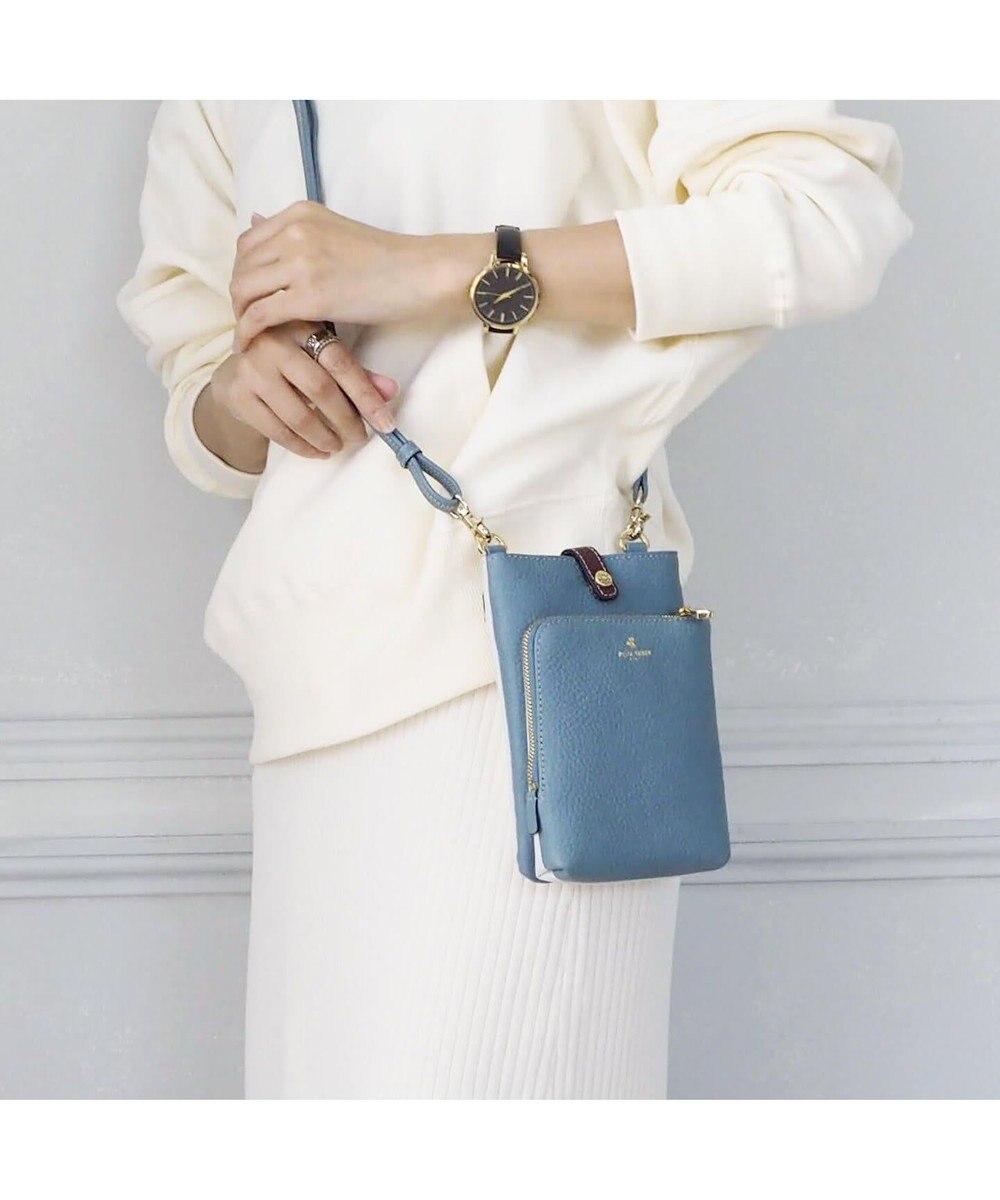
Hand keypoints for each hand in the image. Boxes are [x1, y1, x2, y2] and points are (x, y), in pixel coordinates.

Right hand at [205, 320, 398, 463]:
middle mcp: (273, 343)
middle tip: (360, 438)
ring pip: (298, 415)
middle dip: (346, 420)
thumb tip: (391, 392)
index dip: (366, 396)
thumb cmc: (291, 361)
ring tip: (338, 446)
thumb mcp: (321, 356)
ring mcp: (252, 368)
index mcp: (301, 326)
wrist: (237, 370)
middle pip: (320, 389)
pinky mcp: (238, 394)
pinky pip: (277, 430)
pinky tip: (318, 451)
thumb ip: (356, 373)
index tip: (386, 424)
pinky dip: (302, 447)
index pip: (340, 363)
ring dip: (325, 438)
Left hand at [230, 202, 440, 349]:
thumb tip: (256, 219)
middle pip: (242, 266)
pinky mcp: (309, 296)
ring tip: (250, 333)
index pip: (249, 242)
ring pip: (245, 290)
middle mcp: (294, 232)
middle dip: (240, 295)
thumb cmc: (387, 258)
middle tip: (248, 318)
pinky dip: (248, 331)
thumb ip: (298, 233)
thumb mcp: (336, 232)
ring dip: (241, 314)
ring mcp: (300, 263)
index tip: (252, 294)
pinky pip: (260, 315)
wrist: (419, 272)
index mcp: (300, 214)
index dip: (244, 271)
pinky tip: (249, 345)